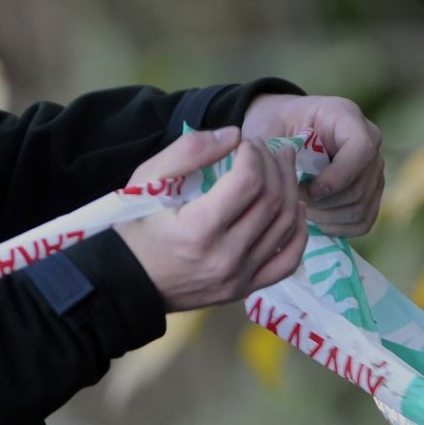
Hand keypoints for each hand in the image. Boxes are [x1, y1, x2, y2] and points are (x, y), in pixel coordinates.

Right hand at [115, 127, 307, 311]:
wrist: (125, 284)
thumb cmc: (133, 229)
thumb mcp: (146, 181)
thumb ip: (187, 152)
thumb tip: (234, 135)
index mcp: (198, 230)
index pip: (248, 181)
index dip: (254, 153)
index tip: (244, 143)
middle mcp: (225, 258)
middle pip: (271, 200)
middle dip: (275, 165)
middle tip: (267, 148)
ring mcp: (238, 278)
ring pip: (285, 226)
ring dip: (290, 190)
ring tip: (283, 167)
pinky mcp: (244, 289)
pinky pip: (287, 262)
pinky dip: (298, 233)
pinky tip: (295, 209)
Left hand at [242, 94, 384, 236]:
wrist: (286, 128)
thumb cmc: (275, 125)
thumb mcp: (267, 126)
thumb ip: (272, 148)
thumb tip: (278, 178)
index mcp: (346, 117)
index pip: (361, 150)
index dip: (336, 177)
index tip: (306, 190)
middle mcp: (370, 141)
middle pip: (359, 187)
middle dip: (322, 202)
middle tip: (293, 199)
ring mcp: (374, 168)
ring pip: (360, 208)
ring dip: (326, 216)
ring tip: (301, 206)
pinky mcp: (372, 192)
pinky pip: (362, 221)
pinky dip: (336, 226)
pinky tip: (314, 217)